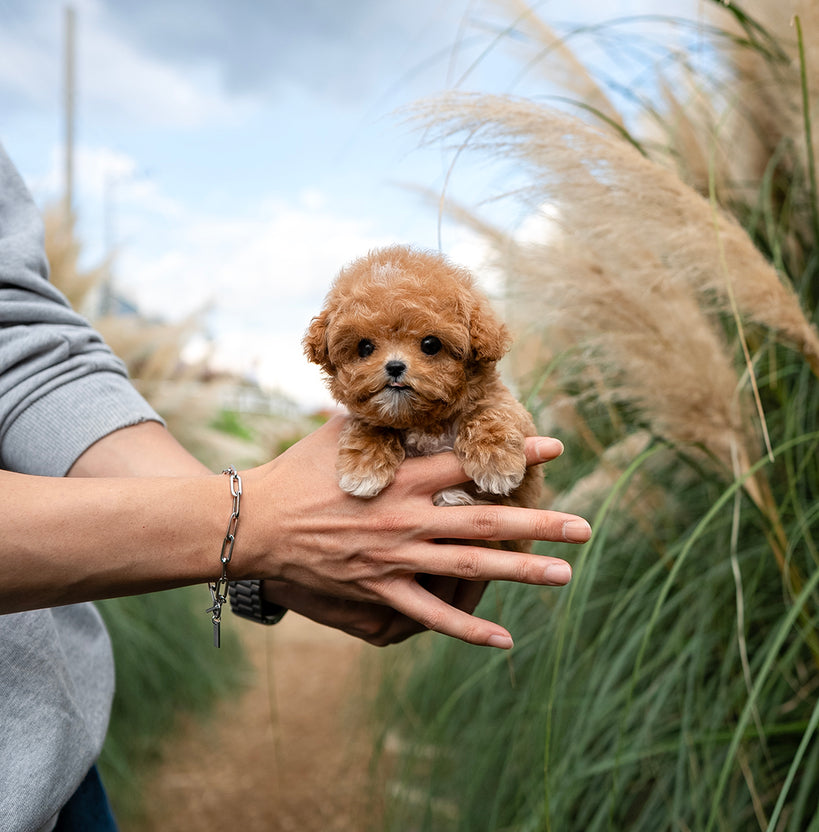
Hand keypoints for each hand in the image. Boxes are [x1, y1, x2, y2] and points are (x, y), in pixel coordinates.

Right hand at [240, 416, 590, 649]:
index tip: (555, 447)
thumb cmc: (296, 473)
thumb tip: (401, 393)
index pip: (469, 464)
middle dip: (539, 525)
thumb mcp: (338, 434)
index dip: (513, 454)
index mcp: (401, 478)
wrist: (255, 526)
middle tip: (584, 528)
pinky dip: (468, 629)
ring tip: (564, 575)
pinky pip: (431, 615)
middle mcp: (407, 520)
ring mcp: (396, 560)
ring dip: (520, 573)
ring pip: (470, 570)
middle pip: (485, 524)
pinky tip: (505, 640)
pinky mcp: (379, 592)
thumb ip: (380, 420)